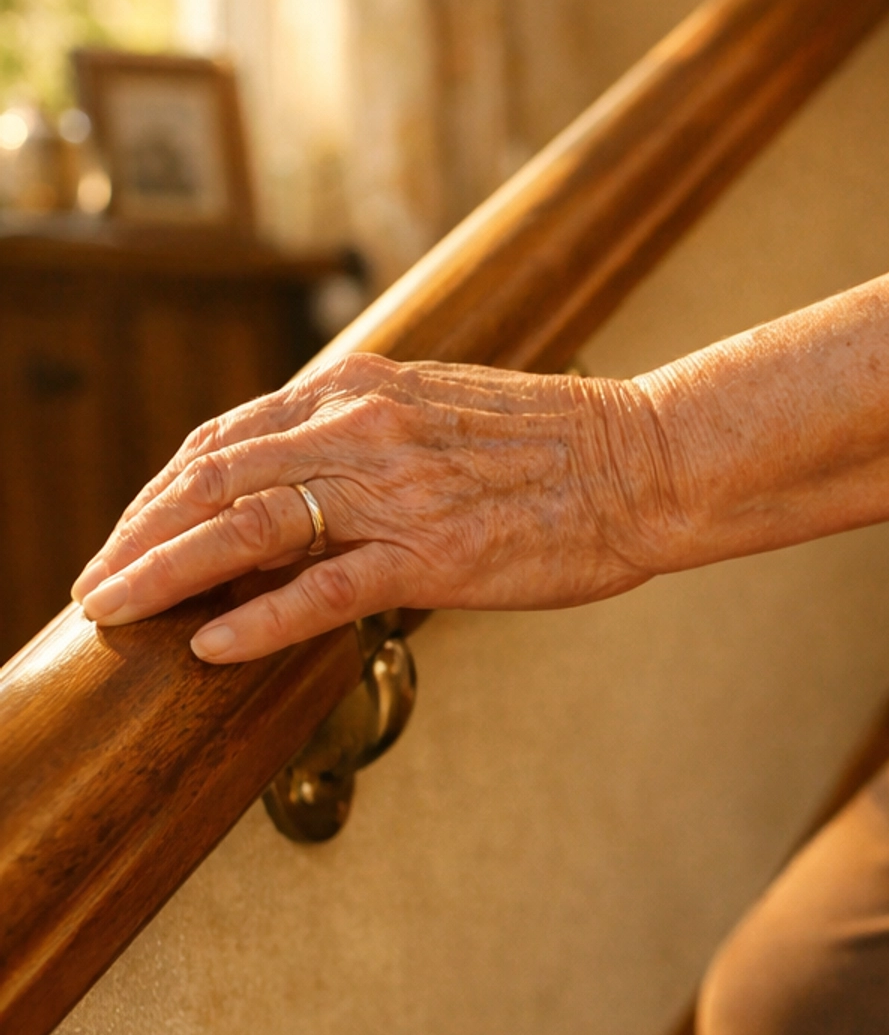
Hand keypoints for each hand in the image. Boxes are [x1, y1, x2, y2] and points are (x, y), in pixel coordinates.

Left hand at [72, 354, 678, 661]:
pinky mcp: (435, 554)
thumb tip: (307, 474)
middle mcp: (365, 427)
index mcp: (363, 388)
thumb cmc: (559, 445)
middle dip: (138, 533)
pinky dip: (257, 617)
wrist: (648, 461)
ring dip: (164, 570)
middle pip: (214, 476)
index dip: (163, 489)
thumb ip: (369, 432)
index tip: (128, 532)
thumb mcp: (444, 409)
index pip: (228, 437)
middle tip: (93, 583)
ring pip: (248, 526)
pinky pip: (323, 588)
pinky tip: (210, 646)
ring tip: (113, 610)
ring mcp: (397, 491)